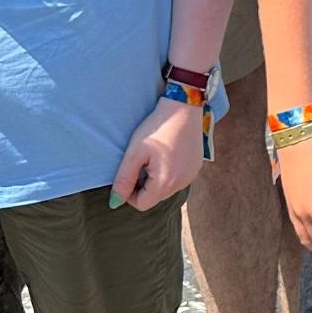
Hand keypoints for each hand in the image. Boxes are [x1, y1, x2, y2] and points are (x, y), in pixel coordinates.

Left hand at [110, 97, 206, 212]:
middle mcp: (182, 183)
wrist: (183, 108)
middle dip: (144, 185)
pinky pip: (178, 179)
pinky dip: (169, 172)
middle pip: (155, 197)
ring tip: (155, 156)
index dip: (130, 193)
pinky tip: (168, 154)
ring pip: (167, 189)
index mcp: (165, 182)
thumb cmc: (156, 129)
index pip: (141, 204)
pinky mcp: (196, 167)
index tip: (129, 173)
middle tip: (141, 162)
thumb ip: (123, 180)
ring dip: (157, 179)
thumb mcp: (134, 153)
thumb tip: (115, 203)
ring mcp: (191, 175)